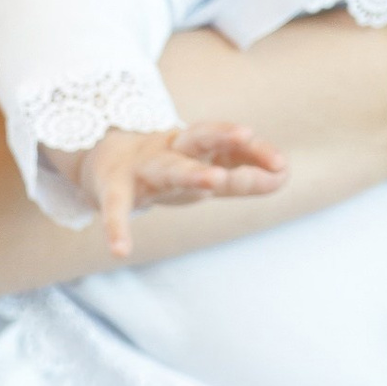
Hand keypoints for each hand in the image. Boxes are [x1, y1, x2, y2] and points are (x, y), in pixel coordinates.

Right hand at [53, 121, 285, 259]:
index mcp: (194, 145)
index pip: (228, 144)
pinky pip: (115, 208)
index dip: (255, 152)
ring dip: (191, 172)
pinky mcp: (113, 188)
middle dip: (222, 137)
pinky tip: (119, 251)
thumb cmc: (167, 166)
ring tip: (214, 181)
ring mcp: (141, 168)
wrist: (102, 159)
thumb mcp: (204, 169)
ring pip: (167, 167)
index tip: (282, 166)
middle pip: (198, 137)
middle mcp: (171, 150)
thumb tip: (284, 175)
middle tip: (248, 135)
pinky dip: (116, 228)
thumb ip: (243, 175)